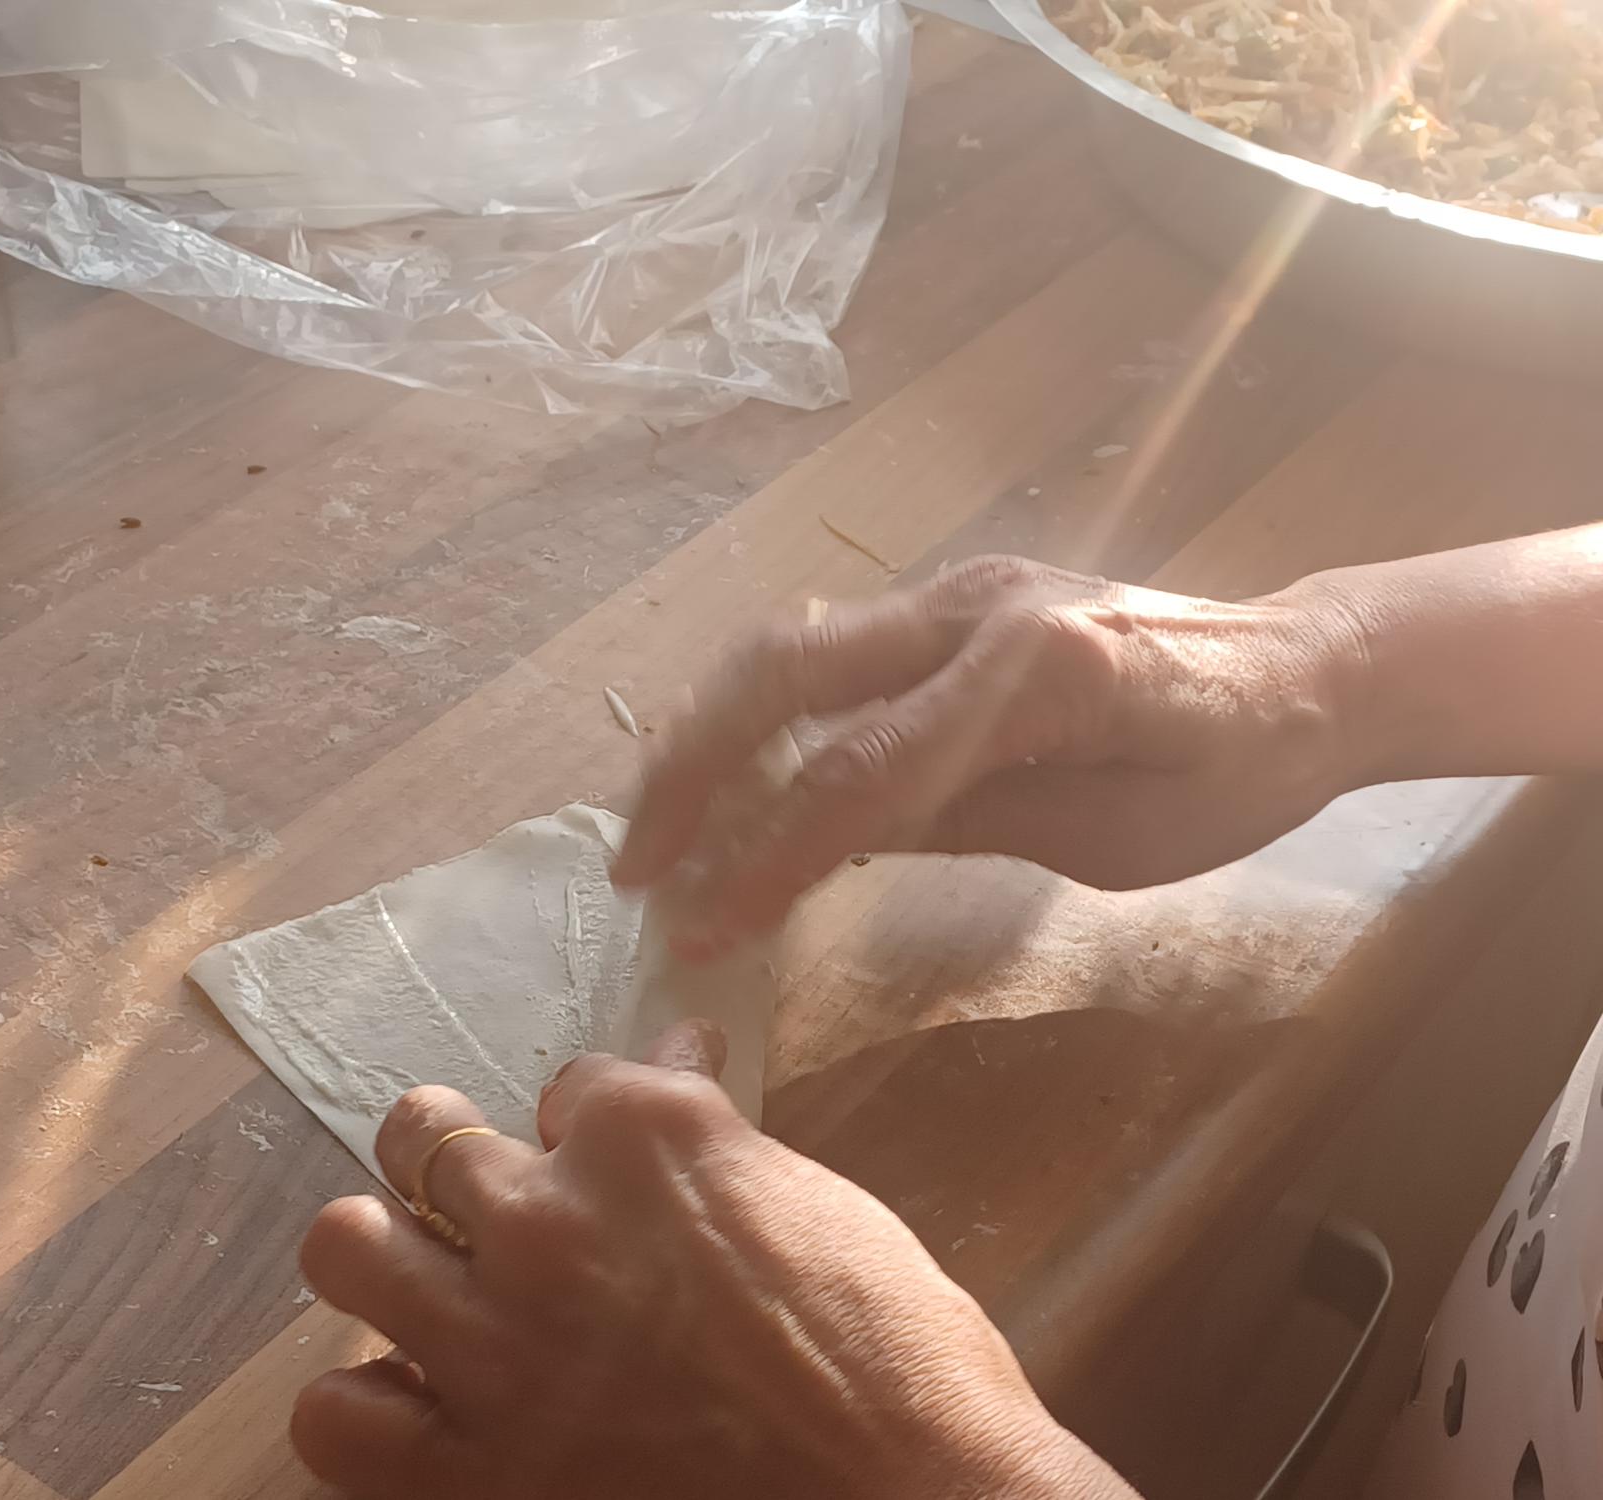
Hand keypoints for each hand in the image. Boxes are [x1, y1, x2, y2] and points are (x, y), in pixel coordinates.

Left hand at [292, 1022, 1132, 1499]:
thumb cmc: (896, 1358)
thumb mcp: (817, 1206)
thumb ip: (718, 1140)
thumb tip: (682, 1062)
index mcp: (646, 1132)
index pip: (571, 1081)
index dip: (585, 1124)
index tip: (602, 1153)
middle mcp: (547, 1217)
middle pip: (424, 1134)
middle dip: (449, 1152)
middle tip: (482, 1197)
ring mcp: (495, 1341)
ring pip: (346, 1246)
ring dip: (381, 1255)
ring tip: (419, 1279)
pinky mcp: (474, 1468)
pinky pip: (336, 1416)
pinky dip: (366, 1407)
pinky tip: (416, 1405)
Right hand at [612, 555, 1367, 953]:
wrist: (1310, 665)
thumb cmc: (1240, 772)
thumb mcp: (1114, 839)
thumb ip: (969, 820)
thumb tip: (829, 840)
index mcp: (1038, 675)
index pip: (863, 773)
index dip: (768, 856)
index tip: (697, 925)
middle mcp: (977, 607)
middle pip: (785, 672)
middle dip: (690, 769)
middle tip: (636, 866)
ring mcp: (958, 586)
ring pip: (787, 644)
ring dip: (705, 732)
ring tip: (657, 825)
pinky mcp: (951, 594)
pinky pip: (828, 648)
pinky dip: (759, 712)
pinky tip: (728, 774)